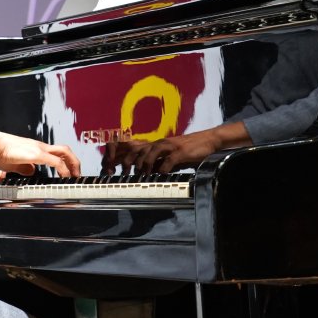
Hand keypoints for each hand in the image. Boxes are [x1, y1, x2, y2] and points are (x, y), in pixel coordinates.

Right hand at [0, 128, 81, 178]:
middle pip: (65, 150)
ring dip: (73, 164)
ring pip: (64, 153)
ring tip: (75, 176)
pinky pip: (56, 162)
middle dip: (75, 162)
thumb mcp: (16, 164)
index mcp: (36, 148)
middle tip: (78, 174)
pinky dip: (64, 170)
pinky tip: (65, 177)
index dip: (66, 161)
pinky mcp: (37, 154)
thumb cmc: (1, 154)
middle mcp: (41, 146)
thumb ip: (25, 168)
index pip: (56, 152)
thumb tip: (32, 172)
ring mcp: (40, 149)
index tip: (70, 171)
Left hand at [101, 123, 249, 174]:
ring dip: (144, 164)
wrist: (207, 141)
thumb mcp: (166, 156)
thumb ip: (154, 162)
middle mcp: (159, 143)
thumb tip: (139, 172)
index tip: (111, 168)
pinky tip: (161, 174)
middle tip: (122, 175)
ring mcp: (170, 146)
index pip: (131, 147)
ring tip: (141, 175)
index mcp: (154, 145)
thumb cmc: (185, 151)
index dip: (120, 156)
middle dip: (127, 161)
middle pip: (137, 149)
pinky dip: (164, 167)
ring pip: (151, 152)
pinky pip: (170, 159)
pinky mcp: (181, 152)